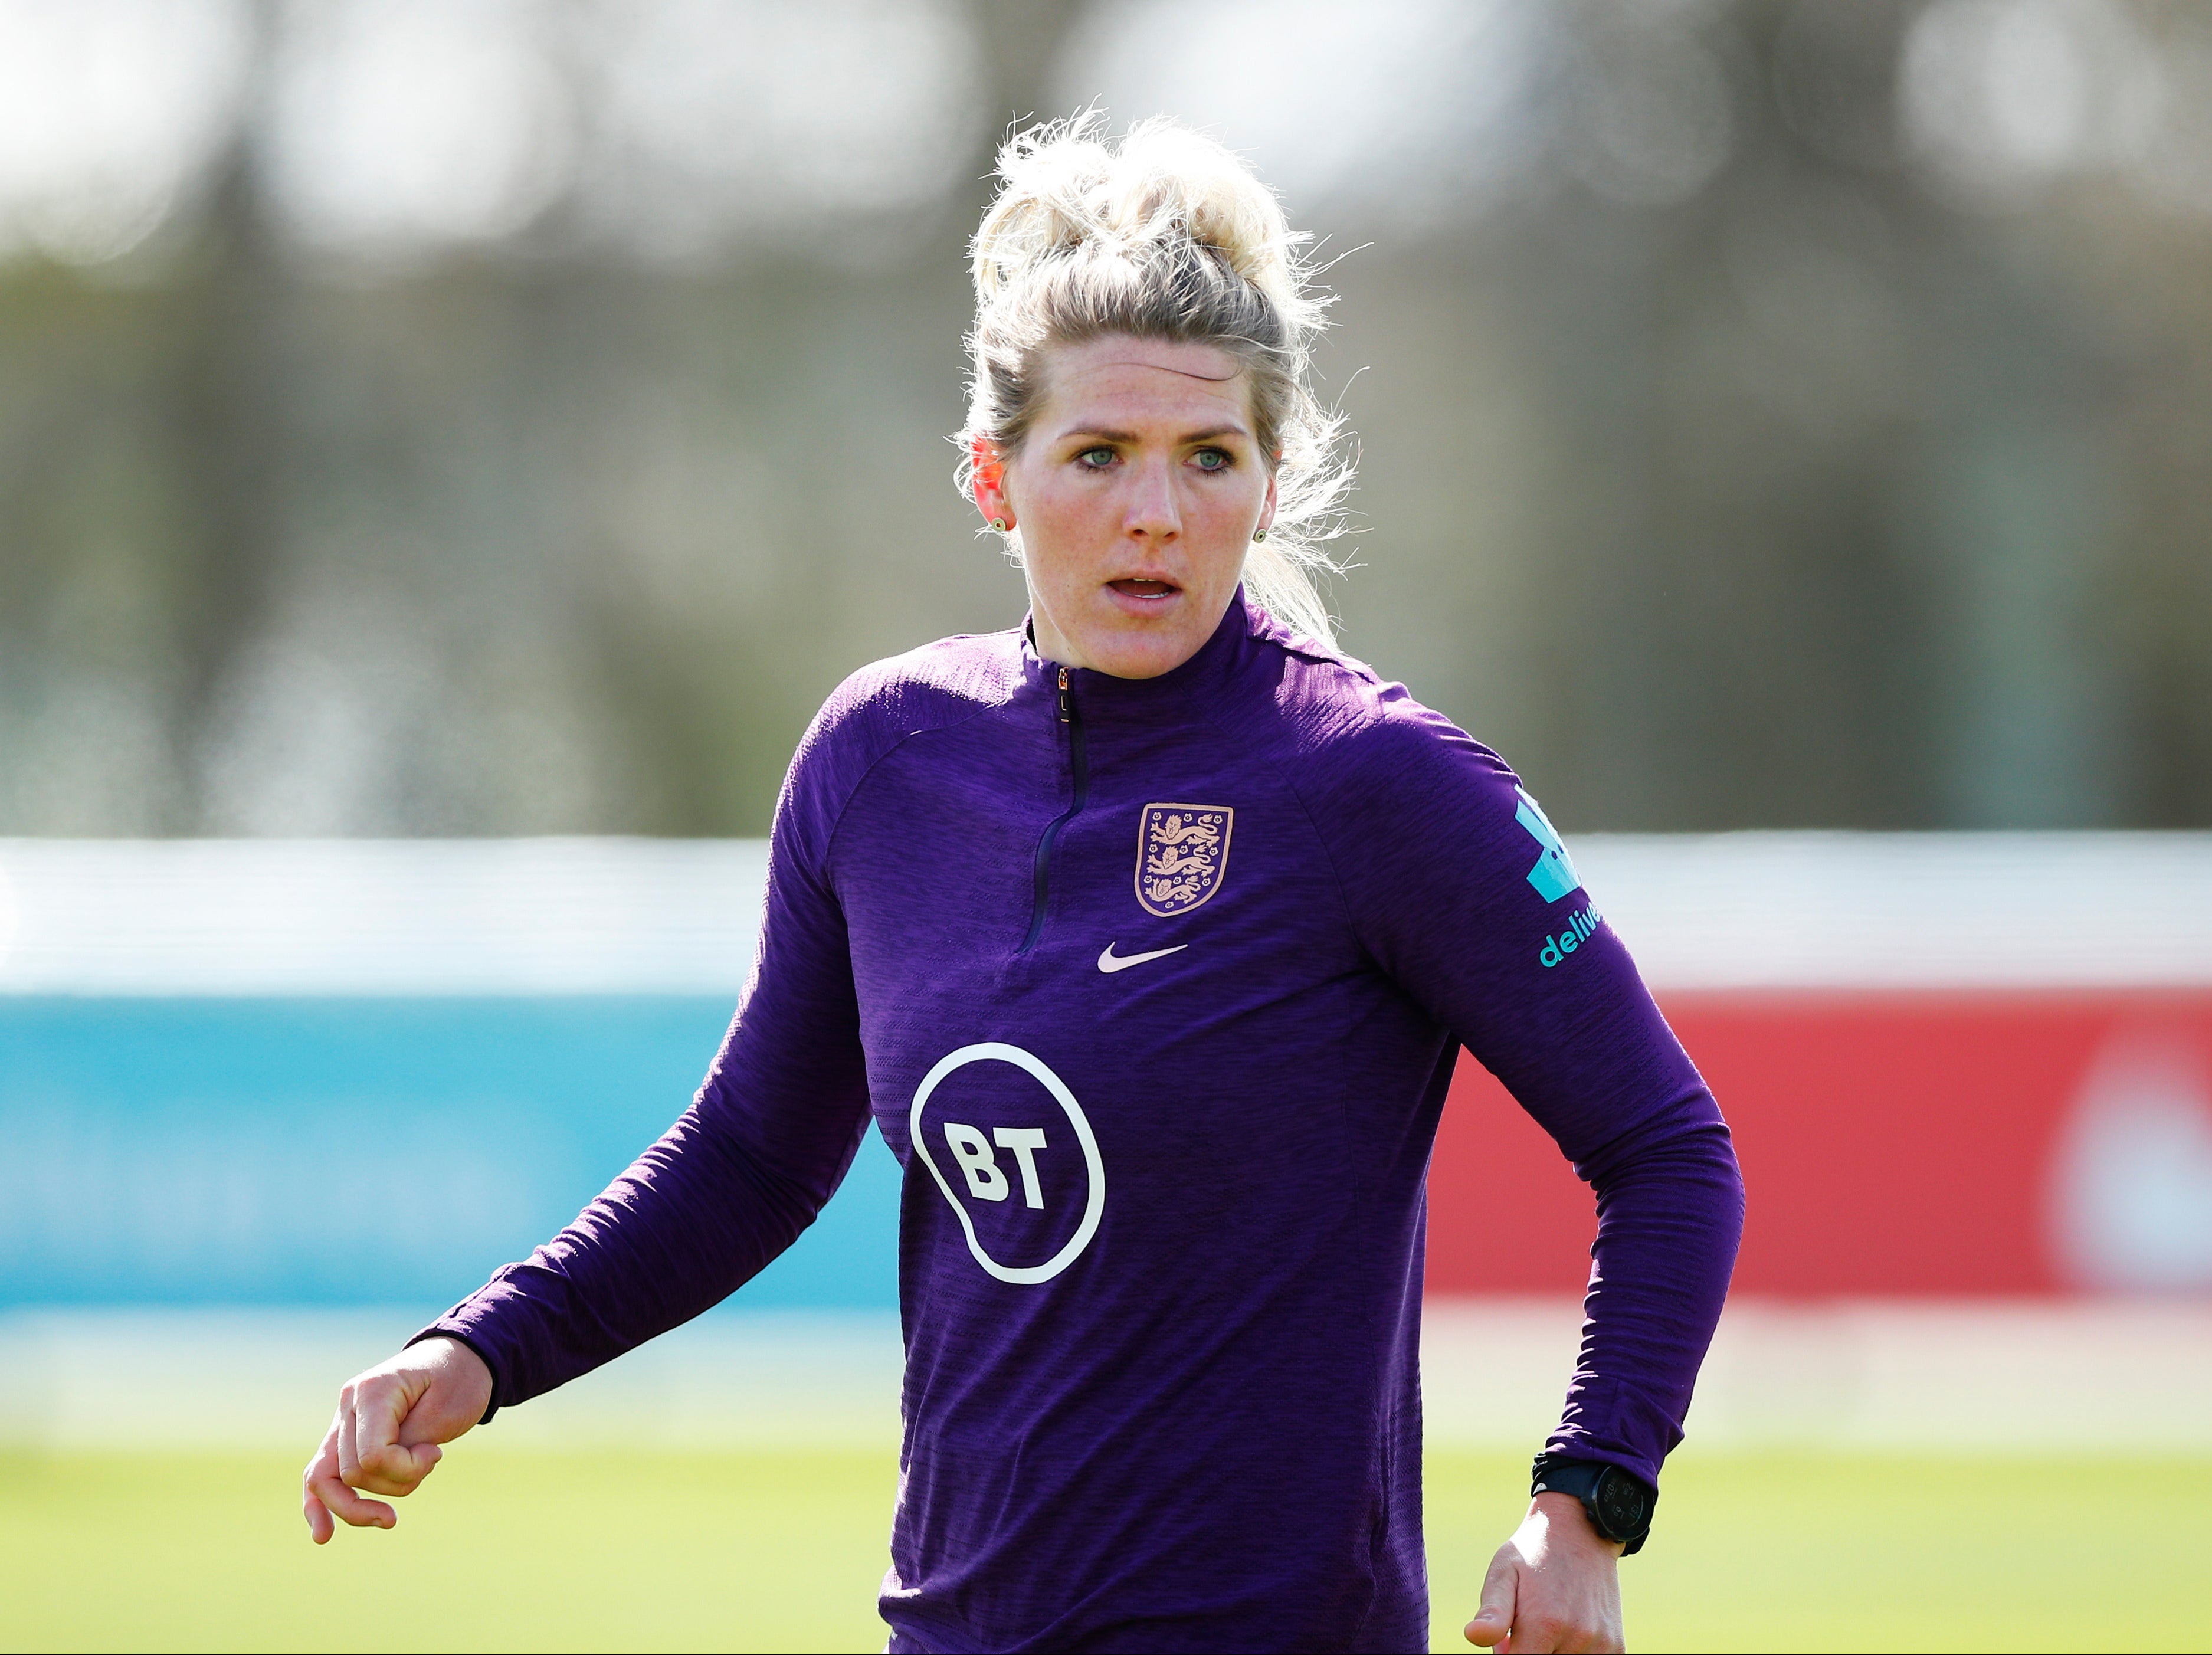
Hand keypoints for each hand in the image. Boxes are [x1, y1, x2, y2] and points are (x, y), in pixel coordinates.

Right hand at [302, 1335, 492, 1542]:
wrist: (459, 1360)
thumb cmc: (458, 1382)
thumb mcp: (444, 1414)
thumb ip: (406, 1447)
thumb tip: (369, 1477)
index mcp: (372, 1390)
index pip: (371, 1455)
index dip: (404, 1469)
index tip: (435, 1453)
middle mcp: (348, 1404)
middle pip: (351, 1473)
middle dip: (395, 1483)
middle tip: (431, 1460)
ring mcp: (342, 1420)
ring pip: (328, 1481)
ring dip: (369, 1498)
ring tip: (404, 1493)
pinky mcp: (345, 1437)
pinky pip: (320, 1476)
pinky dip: (319, 1505)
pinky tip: (323, 1535)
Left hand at [1464, 1491, 1624, 1652]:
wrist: (1581, 1531)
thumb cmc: (1533, 1554)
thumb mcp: (1504, 1573)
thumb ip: (1492, 1612)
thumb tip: (1472, 1635)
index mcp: (1544, 1624)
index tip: (1506, 1640)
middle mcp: (1577, 1638)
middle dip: (1528, 1654)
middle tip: (1523, 1631)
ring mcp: (1601, 1645)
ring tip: (1545, 1629)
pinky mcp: (1616, 1648)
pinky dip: (1572, 1654)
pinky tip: (1566, 1631)